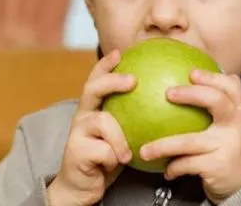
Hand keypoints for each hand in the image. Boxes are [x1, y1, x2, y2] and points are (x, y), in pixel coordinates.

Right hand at [47, 50, 135, 205]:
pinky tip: (117, 165)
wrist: (82, 187)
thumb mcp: (123, 136)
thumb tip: (165, 102)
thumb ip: (134, 120)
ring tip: (126, 154)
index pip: (96, 80)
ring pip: (103, 122)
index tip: (120, 52)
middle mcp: (83, 116)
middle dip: (112, 80)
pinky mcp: (76, 150)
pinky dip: (114, 158)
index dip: (105, 65)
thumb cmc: (108, 158)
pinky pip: (104, 150)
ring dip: (120, 138)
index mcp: (93, 109)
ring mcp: (77, 132)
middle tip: (132, 80)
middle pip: (92, 89)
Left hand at [139, 70, 240, 203]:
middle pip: (215, 100)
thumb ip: (219, 108)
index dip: (212, 77)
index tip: (191, 73)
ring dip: (162, 146)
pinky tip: (166, 170)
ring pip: (188, 141)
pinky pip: (186, 164)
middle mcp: (237, 126)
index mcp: (240, 113)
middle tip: (168, 92)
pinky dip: (173, 167)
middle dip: (191, 93)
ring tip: (144, 150)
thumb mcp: (233, 127)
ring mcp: (227, 145)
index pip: (232, 87)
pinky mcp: (217, 166)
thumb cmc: (232, 150)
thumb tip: (189, 81)